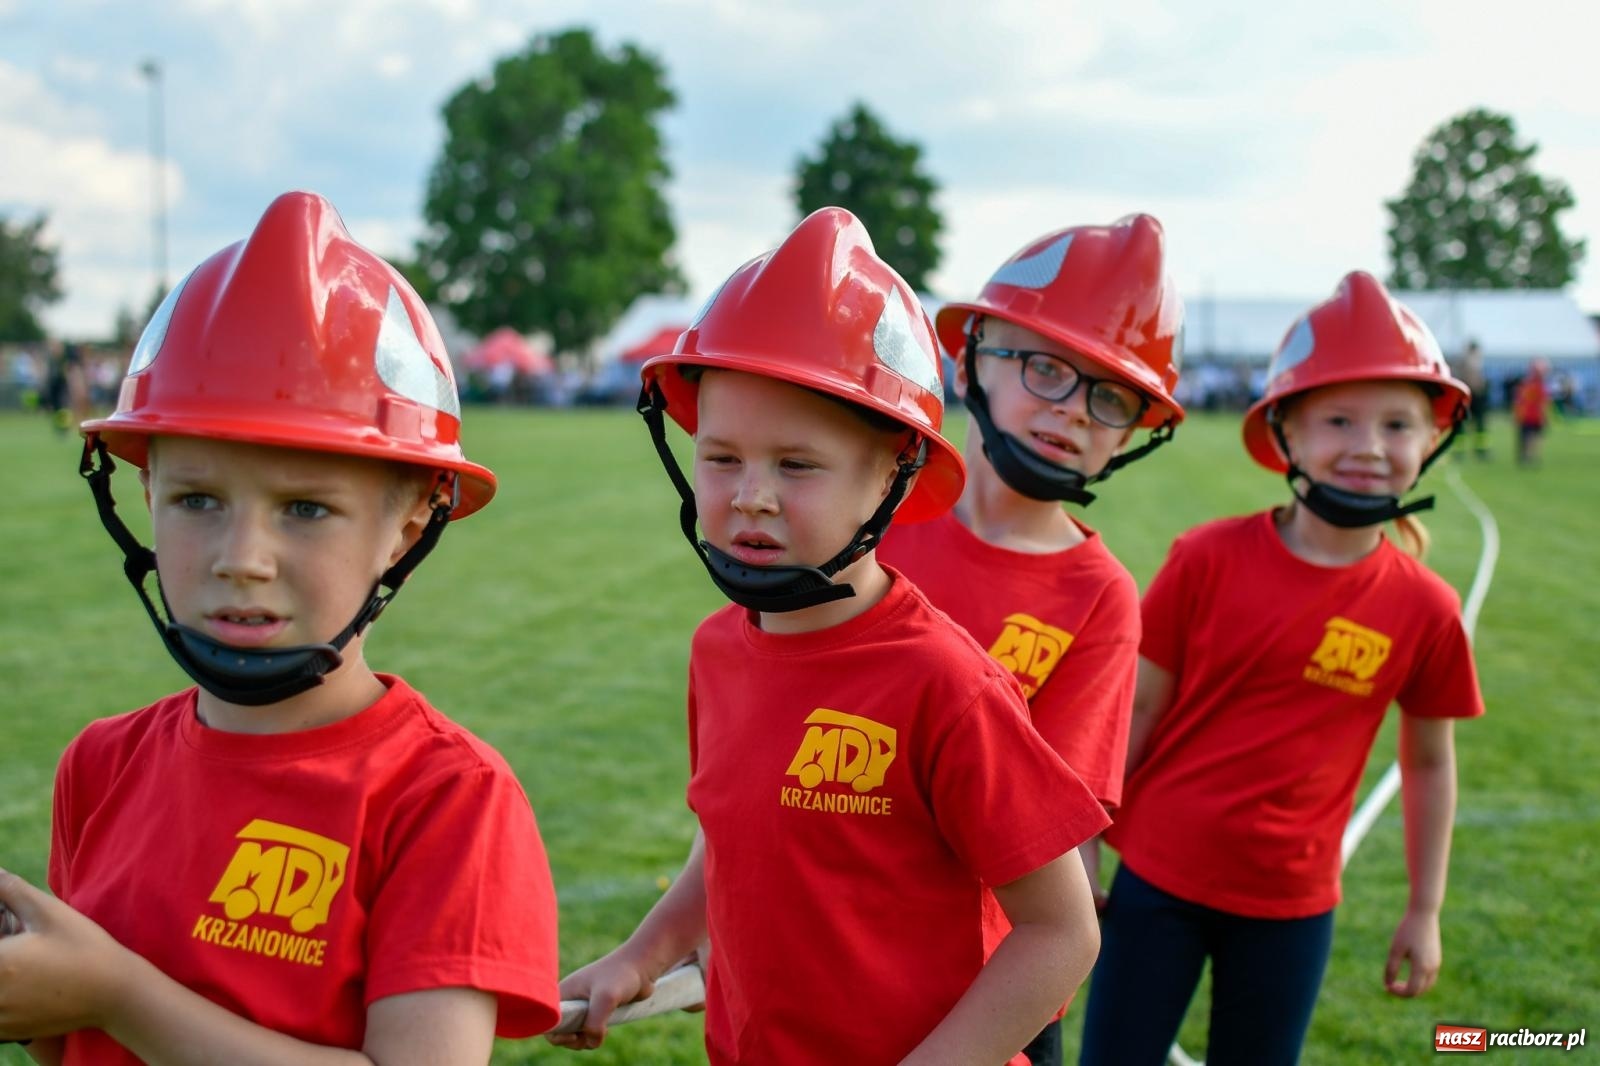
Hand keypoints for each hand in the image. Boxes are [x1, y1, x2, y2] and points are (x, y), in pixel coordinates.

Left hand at [0, 868, 131, 1041]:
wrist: (113, 993)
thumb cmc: (83, 948)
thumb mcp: (50, 913)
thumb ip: (11, 890)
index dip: (0, 932)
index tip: (10, 936)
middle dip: (2, 953)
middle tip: (18, 944)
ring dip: (2, 976)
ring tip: (22, 966)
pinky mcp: (7, 1032)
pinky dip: (3, 998)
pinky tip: (22, 986)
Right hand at [545, 949, 656, 1050]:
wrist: (641, 967)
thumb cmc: (621, 976)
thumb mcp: (606, 998)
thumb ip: (594, 1023)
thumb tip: (591, 1042)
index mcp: (563, 994)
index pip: (548, 1022)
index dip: (557, 1034)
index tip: (575, 1035)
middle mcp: (569, 1000)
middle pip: (560, 1032)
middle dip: (573, 1041)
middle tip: (589, 1037)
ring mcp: (581, 1007)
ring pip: (575, 1035)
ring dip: (586, 1040)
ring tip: (602, 1032)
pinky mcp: (595, 1012)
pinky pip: (588, 1032)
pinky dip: (595, 1036)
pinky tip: (607, 1028)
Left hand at [1384, 907, 1441, 996]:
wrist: (1423, 915)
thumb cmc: (1407, 931)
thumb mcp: (1395, 949)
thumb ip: (1391, 968)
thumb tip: (1387, 984)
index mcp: (1422, 967)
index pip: (1411, 991)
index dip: (1398, 992)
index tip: (1386, 986)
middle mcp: (1432, 968)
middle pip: (1419, 991)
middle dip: (1405, 992)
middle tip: (1389, 986)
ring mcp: (1437, 964)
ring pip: (1426, 986)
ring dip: (1413, 988)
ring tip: (1397, 982)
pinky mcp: (1437, 959)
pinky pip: (1429, 978)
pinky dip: (1419, 981)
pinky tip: (1408, 975)